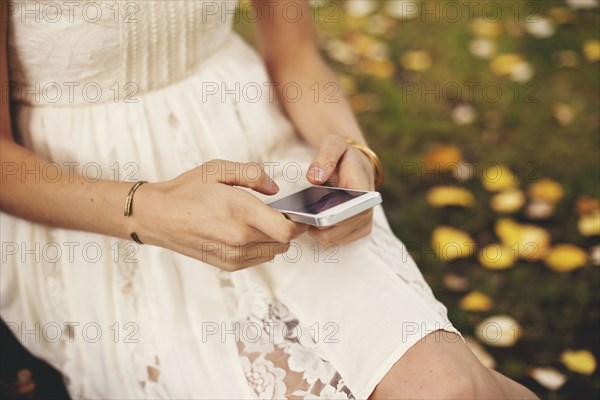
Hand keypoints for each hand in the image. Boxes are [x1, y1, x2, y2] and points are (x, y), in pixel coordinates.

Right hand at [132, 160, 307, 270]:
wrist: (157, 217)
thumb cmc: (187, 190)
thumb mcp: (218, 169)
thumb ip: (253, 174)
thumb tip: (276, 189)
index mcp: (240, 211)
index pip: (287, 230)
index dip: (300, 223)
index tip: (298, 213)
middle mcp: (239, 237)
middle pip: (285, 242)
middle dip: (288, 227)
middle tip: (276, 212)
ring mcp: (233, 255)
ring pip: (274, 252)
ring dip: (275, 239)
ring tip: (259, 222)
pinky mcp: (228, 265)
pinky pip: (259, 259)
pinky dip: (261, 247)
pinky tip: (246, 232)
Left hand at [306, 134, 375, 245]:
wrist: (356, 166)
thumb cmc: (344, 156)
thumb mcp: (334, 145)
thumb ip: (325, 158)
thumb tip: (314, 179)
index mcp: (363, 190)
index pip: (348, 213)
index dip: (329, 217)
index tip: (312, 212)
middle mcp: (367, 210)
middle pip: (336, 230)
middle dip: (315, 223)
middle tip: (301, 211)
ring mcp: (363, 224)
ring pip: (331, 239)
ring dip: (315, 229)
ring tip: (305, 214)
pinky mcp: (356, 232)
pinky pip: (331, 241)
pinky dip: (318, 233)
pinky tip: (311, 220)